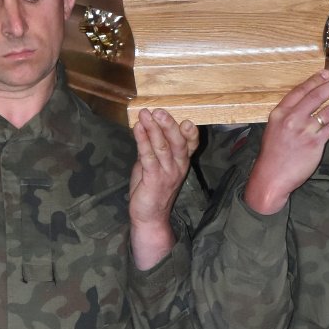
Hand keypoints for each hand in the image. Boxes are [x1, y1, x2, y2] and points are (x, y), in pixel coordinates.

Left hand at [130, 109, 199, 269]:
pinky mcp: (154, 179)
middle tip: (160, 110)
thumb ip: (154, 148)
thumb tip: (147, 128)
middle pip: (178, 142)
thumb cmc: (151, 189)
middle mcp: (178, 166)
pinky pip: (149, 157)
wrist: (149, 217)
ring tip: (146, 114)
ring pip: (163, 147)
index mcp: (181, 162)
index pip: (191, 144)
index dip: (190, 132)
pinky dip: (143, 141)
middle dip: (169, 125)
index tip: (186, 118)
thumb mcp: (155, 165)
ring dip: (154, 129)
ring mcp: (167, 173)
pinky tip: (138, 129)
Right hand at [243, 70, 328, 216]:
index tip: (324, 73)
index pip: (299, 91)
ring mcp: (304, 131)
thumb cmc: (272, 154)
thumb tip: (304, 103)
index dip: (314, 80)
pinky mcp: (315, 144)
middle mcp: (292, 119)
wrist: (271, 177)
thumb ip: (286, 115)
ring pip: (326, 112)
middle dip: (328, 88)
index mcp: (279, 113)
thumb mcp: (273, 128)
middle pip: (314, 97)